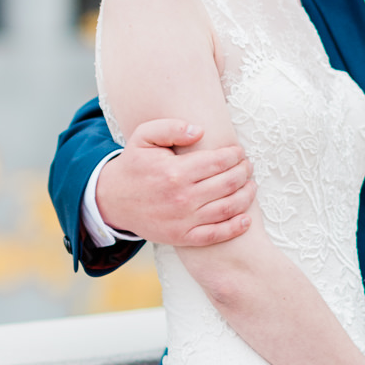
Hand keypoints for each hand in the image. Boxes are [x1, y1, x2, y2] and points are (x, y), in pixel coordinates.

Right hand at [96, 121, 255, 246]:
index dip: (234, 155)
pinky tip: (246, 219)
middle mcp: (182, 197)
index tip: (239, 152)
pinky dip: (235, 228)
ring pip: (227, 208)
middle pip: (228, 183)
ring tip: (251, 186)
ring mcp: (183, 220)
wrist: (113, 200)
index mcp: (175, 171)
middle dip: (244, 172)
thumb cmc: (134, 165)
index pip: (218, 161)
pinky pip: (215, 235)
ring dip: (246, 196)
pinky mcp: (182, 237)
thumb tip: (199, 131)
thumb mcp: (143, 137)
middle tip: (248, 166)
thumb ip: (171, 128)